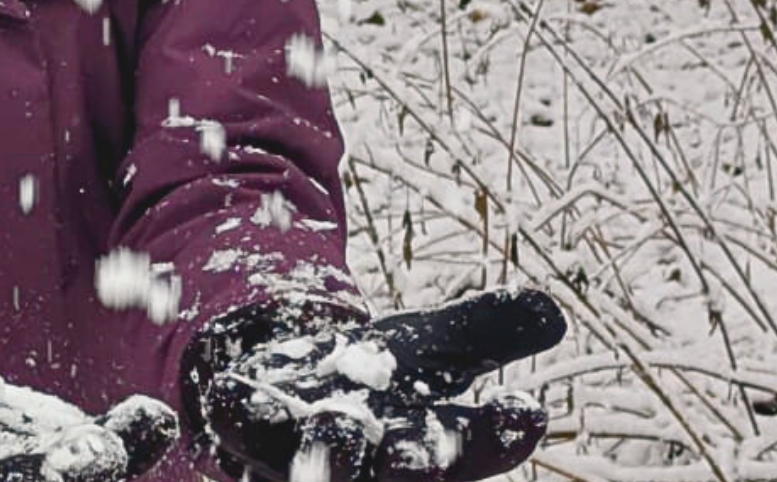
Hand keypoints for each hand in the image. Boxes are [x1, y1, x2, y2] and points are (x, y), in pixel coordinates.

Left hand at [187, 288, 565, 481]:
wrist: (290, 384)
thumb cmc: (375, 380)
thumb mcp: (429, 346)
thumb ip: (484, 330)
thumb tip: (551, 310)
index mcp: (427, 447)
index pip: (472, 448)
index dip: (496, 436)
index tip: (526, 412)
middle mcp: (373, 467)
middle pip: (400, 475)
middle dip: (412, 466)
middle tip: (422, 458)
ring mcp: (308, 459)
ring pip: (325, 469)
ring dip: (331, 458)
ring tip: (338, 436)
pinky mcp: (250, 436)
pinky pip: (242, 431)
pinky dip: (237, 415)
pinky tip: (225, 396)